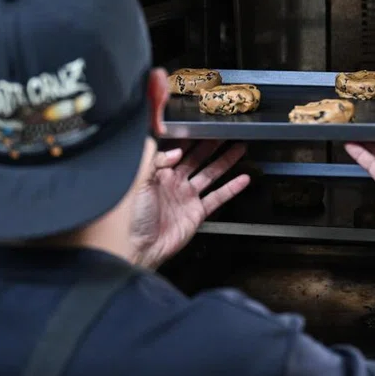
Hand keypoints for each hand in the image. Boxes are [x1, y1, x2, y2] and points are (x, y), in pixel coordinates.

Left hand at [132, 141, 249, 268]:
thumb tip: (175, 150)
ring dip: (225, 162)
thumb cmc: (131, 218)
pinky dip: (231, 188)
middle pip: (197, 159)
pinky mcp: (197, 212)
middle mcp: (175, 183)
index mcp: (159, 174)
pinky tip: (242, 179)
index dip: (190, 138)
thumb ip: (155, 161)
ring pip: (210, 174)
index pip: (177, 150)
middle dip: (211, 145)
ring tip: (239, 149)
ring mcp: (187, 197)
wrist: (139, 248)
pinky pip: (217, 197)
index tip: (202, 127)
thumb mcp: (138, 183)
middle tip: (225, 133)